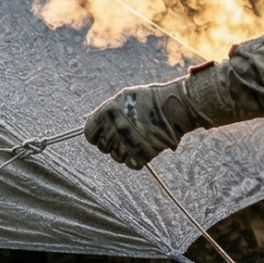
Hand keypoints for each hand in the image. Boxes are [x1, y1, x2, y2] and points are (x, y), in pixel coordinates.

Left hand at [84, 77, 203, 168]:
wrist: (174, 107)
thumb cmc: (149, 99)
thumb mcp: (123, 98)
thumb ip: (106, 111)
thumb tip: (90, 121)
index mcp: (107, 114)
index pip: (89, 134)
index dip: (96, 135)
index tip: (104, 133)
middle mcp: (114, 130)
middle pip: (103, 147)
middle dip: (111, 143)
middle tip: (125, 135)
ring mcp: (127, 144)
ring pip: (116, 157)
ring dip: (124, 151)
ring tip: (136, 139)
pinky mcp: (141, 155)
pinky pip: (131, 164)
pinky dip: (136, 158)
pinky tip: (143, 147)